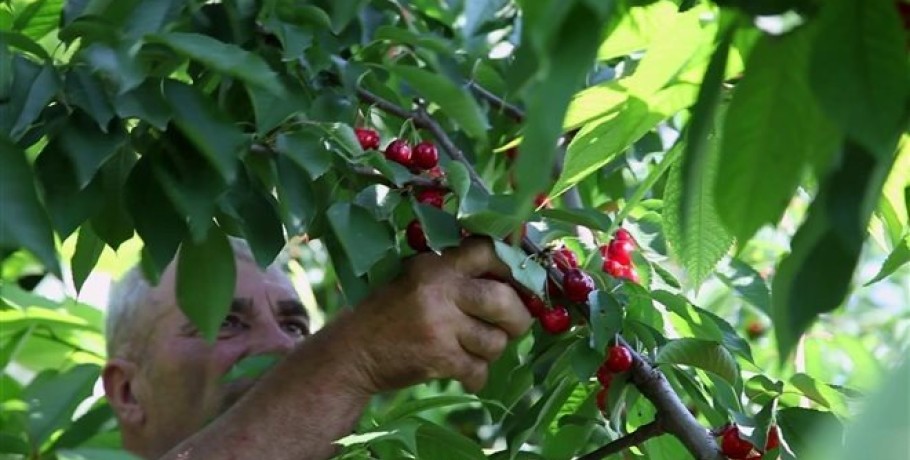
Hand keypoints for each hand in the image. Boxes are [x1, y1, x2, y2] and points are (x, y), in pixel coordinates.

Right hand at [339, 237, 533, 393]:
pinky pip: (479, 369)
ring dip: (492, 350)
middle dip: (518, 317)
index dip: (512, 268)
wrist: (353, 352)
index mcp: (437, 265)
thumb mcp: (416, 279)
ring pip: (496, 341)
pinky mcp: (439, 357)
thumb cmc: (388, 313)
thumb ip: (455, 275)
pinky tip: (464, 372)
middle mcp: (440, 290)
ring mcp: (440, 325)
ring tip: (474, 349)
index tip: (519, 283)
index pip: (488, 252)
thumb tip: (510, 282)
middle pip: (503, 299)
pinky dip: (476, 375)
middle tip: (513, 326)